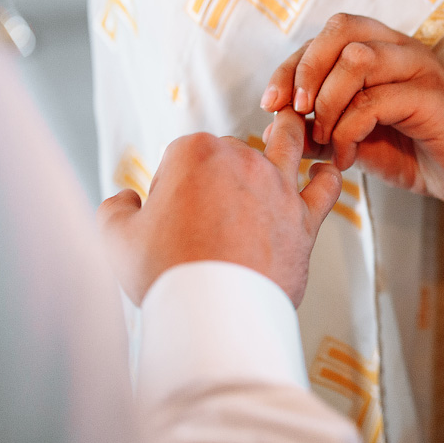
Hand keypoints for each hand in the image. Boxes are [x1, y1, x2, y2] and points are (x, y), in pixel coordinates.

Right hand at [97, 112, 341, 305]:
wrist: (215, 312)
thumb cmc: (167, 273)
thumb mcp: (117, 239)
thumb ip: (115, 210)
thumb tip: (125, 199)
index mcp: (194, 153)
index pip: (182, 152)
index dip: (172, 181)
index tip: (169, 212)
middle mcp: (242, 160)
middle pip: (232, 148)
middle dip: (220, 169)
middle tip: (207, 210)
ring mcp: (277, 186)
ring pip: (288, 143)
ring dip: (287, 134)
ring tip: (285, 130)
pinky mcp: (304, 217)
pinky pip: (326, 187)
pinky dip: (328, 177)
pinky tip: (326, 172)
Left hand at [261, 14, 443, 204]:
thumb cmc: (411, 150)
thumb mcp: (354, 138)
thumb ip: (319, 127)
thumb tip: (276, 124)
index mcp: (382, 47)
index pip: (327, 34)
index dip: (292, 65)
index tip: (271, 103)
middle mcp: (401, 47)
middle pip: (342, 28)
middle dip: (305, 69)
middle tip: (294, 111)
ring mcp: (419, 68)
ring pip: (357, 58)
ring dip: (327, 101)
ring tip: (324, 137)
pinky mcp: (432, 97)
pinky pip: (376, 101)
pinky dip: (348, 131)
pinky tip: (346, 157)